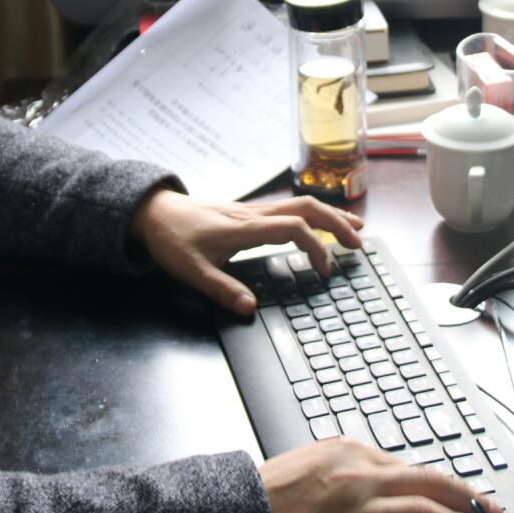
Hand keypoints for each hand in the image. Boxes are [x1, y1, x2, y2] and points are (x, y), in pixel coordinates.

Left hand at [129, 190, 362, 315]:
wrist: (154, 212)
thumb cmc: (172, 240)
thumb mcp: (191, 271)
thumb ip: (221, 290)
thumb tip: (250, 309)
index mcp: (243, 227)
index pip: (293, 227)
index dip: (315, 246)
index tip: (324, 271)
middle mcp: (254, 214)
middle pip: (306, 207)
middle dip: (337, 222)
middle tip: (360, 243)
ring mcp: (254, 210)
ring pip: (301, 203)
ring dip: (331, 214)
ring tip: (356, 227)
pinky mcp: (250, 212)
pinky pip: (290, 207)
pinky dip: (314, 214)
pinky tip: (322, 224)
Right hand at [260, 438, 499, 512]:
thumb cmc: (273, 492)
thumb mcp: (317, 461)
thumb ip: (355, 466)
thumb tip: (393, 477)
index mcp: (352, 453)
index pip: (414, 467)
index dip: (449, 483)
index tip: (471, 496)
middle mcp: (357, 479)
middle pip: (427, 486)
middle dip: (468, 501)